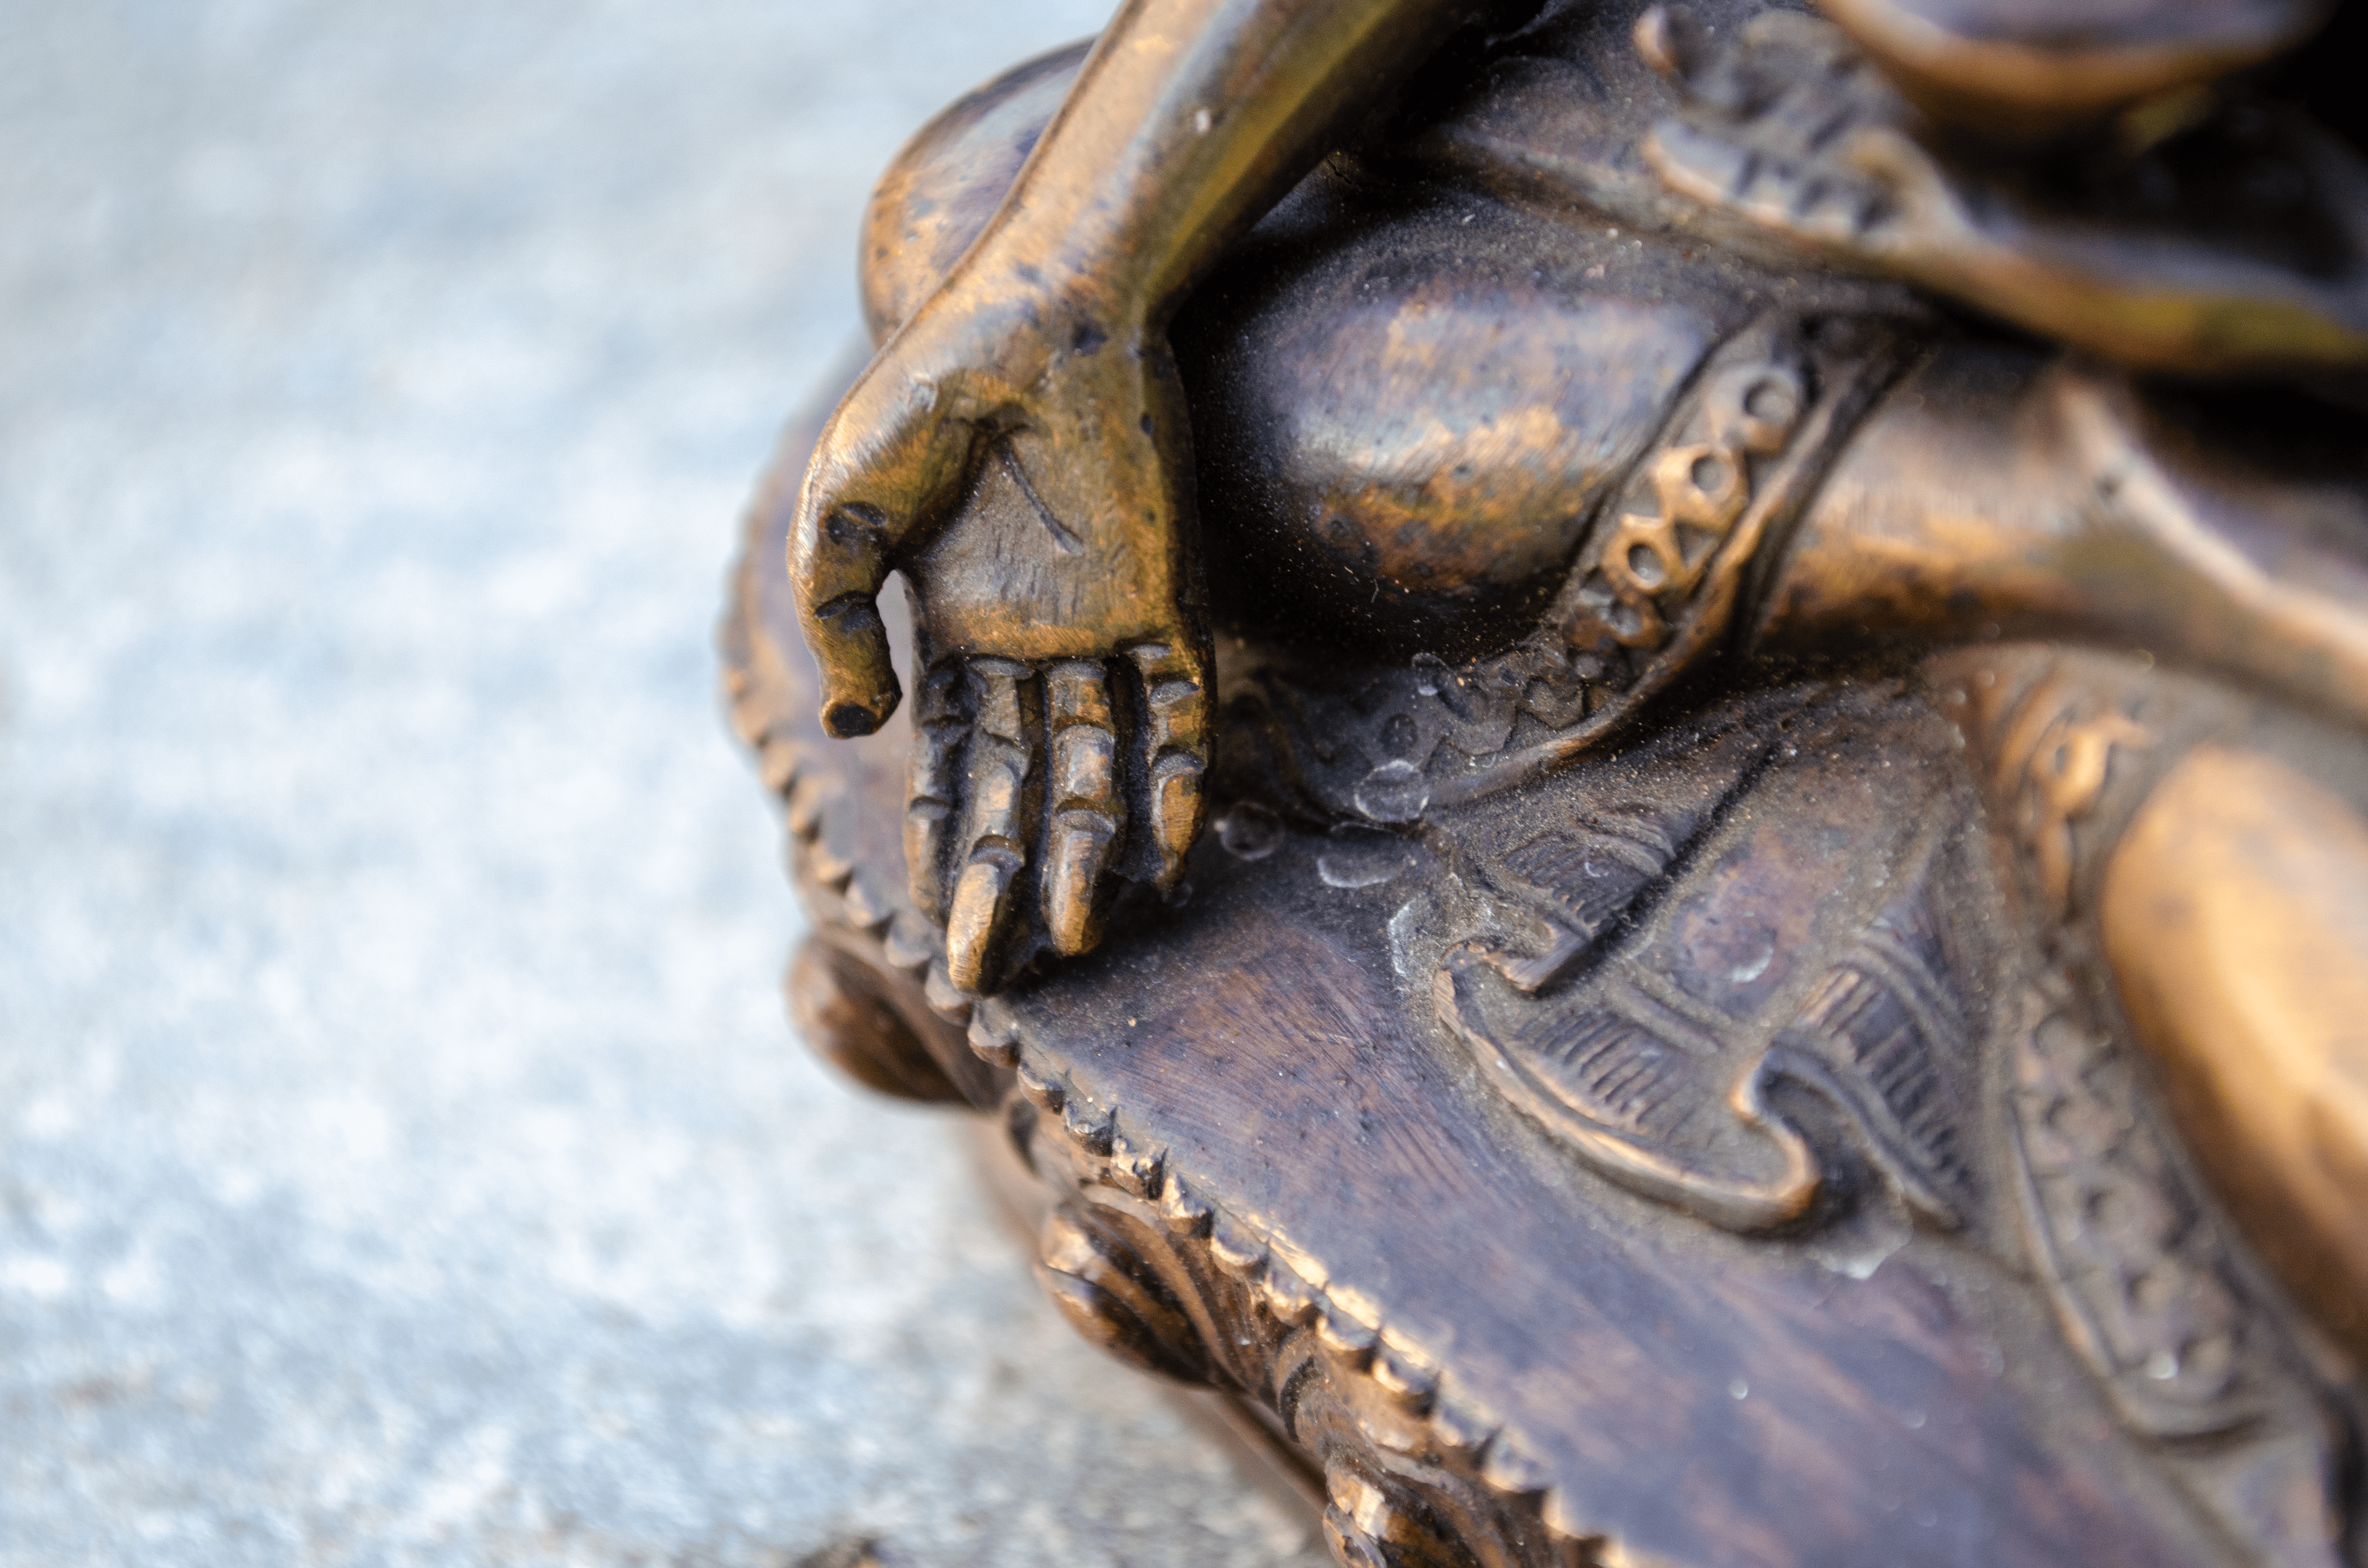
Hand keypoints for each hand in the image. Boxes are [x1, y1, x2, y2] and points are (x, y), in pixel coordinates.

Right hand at [789, 278, 1210, 993]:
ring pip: (1102, 770)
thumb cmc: (925, 397)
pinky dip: (1178, 783)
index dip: (939, 846)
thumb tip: (865, 728)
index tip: (929, 928)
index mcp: (954, 633)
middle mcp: (1033, 648)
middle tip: (985, 980)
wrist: (1037, 310)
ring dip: (1086, 854)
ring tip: (1075, 941)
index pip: (950, 767)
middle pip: (1020, 790)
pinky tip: (1168, 860)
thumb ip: (836, 621)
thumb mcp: (840, 513)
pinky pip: (1184, 713)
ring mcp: (1104, 630)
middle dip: (999, 882)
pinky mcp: (1174, 601)